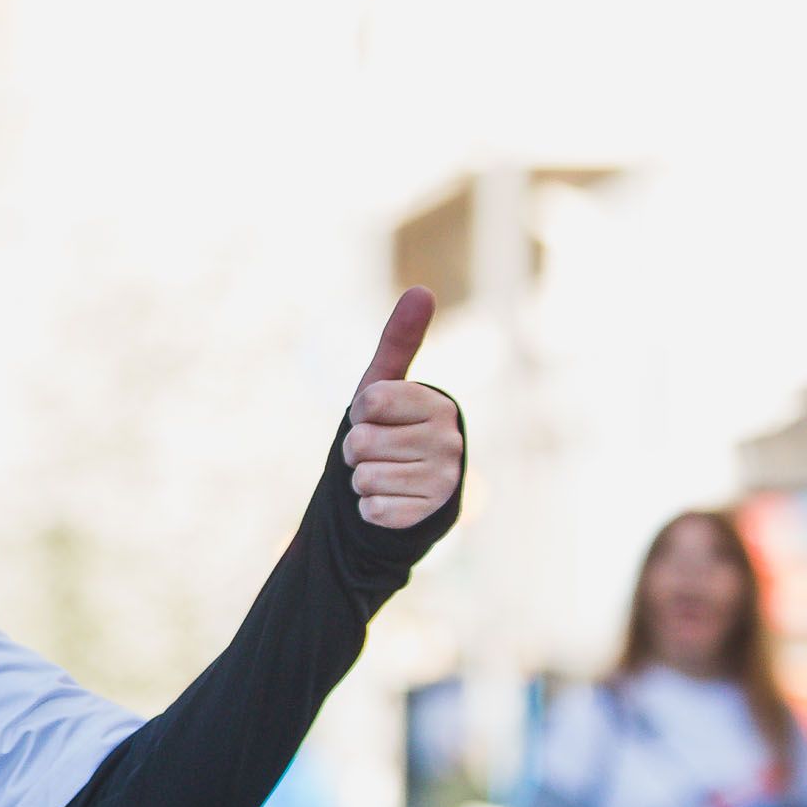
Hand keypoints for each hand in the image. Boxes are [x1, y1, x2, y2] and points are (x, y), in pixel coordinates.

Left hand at [343, 288, 462, 528]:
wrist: (401, 489)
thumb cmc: (388, 429)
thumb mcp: (385, 385)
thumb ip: (399, 341)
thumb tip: (422, 290)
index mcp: (438, 404)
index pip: (369, 401)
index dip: (358, 412)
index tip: (374, 417)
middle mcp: (449, 440)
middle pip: (361, 441)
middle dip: (356, 449)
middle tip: (377, 451)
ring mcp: (443, 480)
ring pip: (364, 477)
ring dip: (361, 479)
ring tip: (382, 474)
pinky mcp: (427, 515)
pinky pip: (373, 509)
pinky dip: (369, 508)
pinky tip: (388, 501)